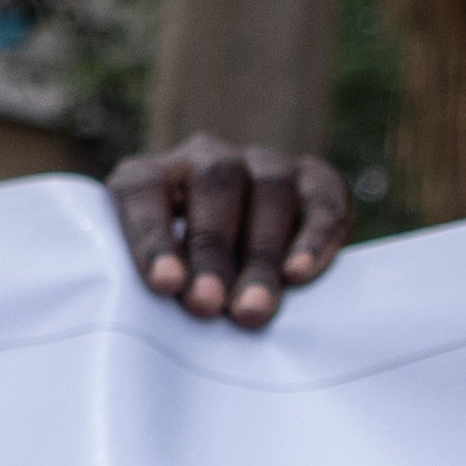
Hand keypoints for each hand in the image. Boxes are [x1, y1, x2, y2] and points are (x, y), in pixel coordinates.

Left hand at [105, 139, 347, 327]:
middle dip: (212, 250)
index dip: (152, 236)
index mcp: (150, 176)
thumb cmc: (178, 283)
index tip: (165, 284)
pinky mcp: (314, 178)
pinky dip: (313, 237)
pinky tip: (299, 274)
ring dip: (261, 252)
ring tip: (253, 307)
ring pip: (270, 188)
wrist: (238, 278)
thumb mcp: (155, 277)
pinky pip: (322, 199)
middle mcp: (207, 158)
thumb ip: (156, 282)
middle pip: (216, 184)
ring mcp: (263, 163)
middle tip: (208, 305)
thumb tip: (173, 304)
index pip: (143, 189)